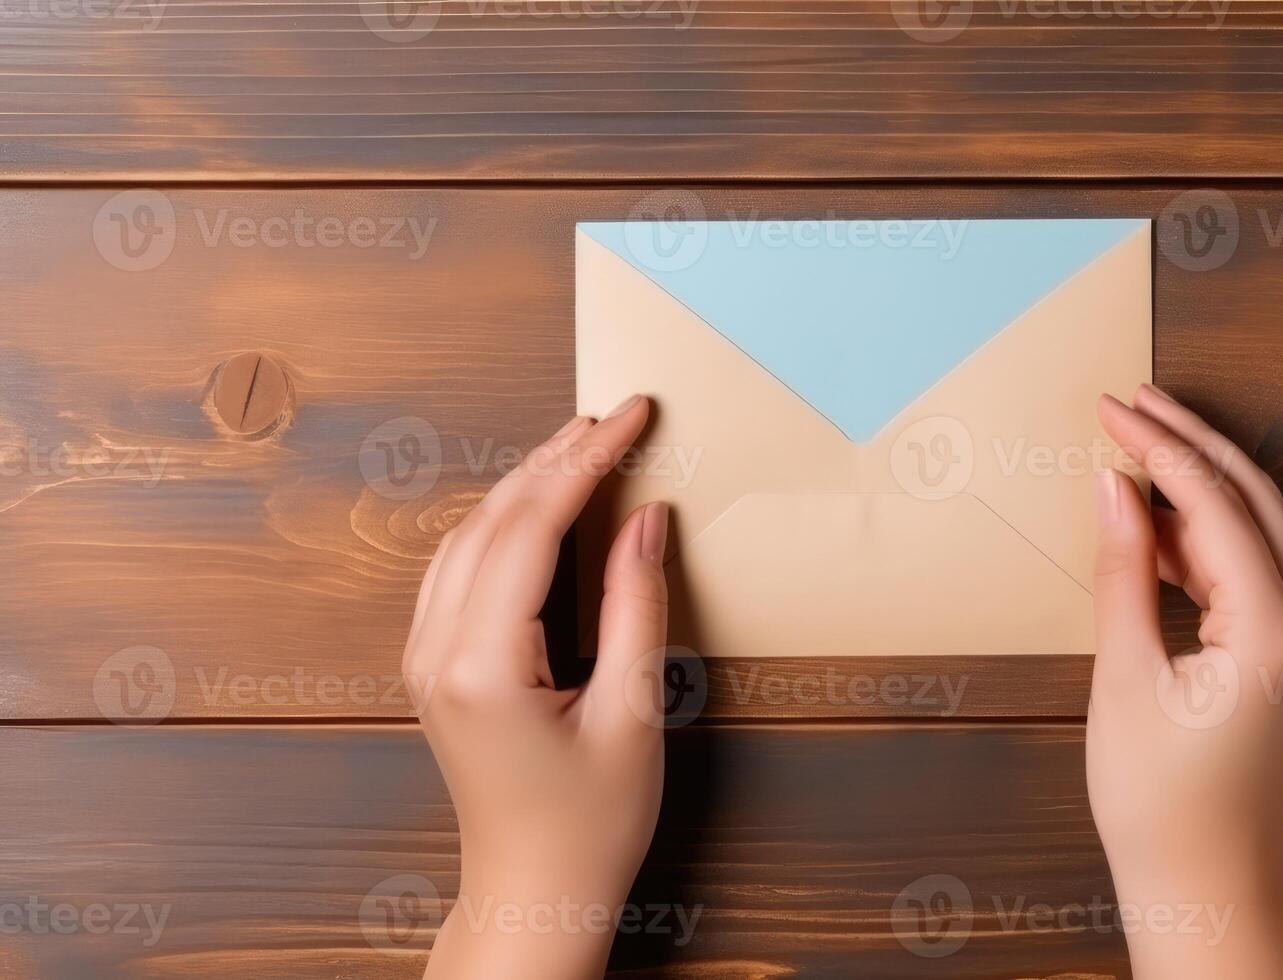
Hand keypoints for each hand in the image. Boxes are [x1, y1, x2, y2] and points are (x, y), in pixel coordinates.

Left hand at [403, 396, 669, 979]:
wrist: (533, 893)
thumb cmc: (588, 825)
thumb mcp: (633, 715)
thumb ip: (636, 606)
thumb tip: (644, 519)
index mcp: (483, 665)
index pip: (530, 526)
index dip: (584, 461)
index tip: (632, 417)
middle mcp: (437, 652)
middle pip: (492, 518)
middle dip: (557, 457)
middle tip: (618, 416)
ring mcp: (425, 658)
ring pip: (467, 535)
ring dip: (525, 482)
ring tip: (585, 443)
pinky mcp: (435, 666)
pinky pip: (458, 566)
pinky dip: (502, 521)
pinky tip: (538, 503)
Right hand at [1087, 386, 1282, 978]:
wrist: (1206, 886)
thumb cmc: (1160, 800)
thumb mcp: (1125, 675)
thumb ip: (1124, 569)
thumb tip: (1114, 485)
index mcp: (1273, 626)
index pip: (1216, 502)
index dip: (1159, 446)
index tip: (1110, 406)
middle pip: (1254, 498)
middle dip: (1192, 443)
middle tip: (1131, 400)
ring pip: (1256, 530)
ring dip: (1198, 486)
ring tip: (1133, 449)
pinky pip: (1250, 572)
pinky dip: (1204, 539)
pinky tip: (1154, 525)